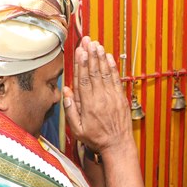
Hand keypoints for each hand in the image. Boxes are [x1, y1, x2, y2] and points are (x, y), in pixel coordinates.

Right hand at [63, 37, 131, 154]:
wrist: (118, 145)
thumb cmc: (96, 139)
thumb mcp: (77, 130)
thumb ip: (70, 111)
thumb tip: (66, 91)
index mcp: (88, 105)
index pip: (84, 80)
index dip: (81, 64)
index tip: (79, 51)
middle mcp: (101, 98)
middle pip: (95, 73)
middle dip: (91, 55)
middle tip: (87, 41)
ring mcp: (112, 97)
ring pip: (105, 73)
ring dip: (101, 57)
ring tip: (97, 44)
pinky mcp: (121, 98)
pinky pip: (116, 79)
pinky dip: (113, 67)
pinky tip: (109, 57)